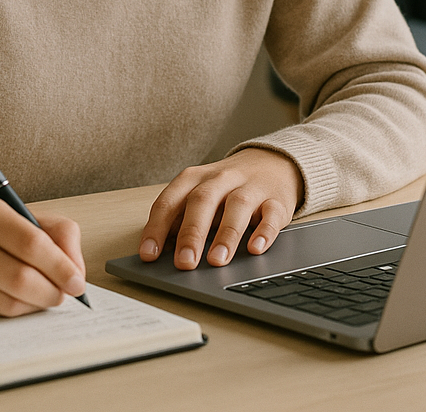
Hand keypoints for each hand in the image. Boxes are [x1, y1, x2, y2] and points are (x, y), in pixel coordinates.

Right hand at [0, 193, 86, 316]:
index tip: (78, 281)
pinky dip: (16, 312)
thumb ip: (53, 232)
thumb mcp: (13, 212)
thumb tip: (76, 271)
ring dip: (37, 304)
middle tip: (66, 292)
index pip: (30, 243)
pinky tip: (22, 302)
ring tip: (46, 296)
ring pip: (7, 302)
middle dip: (52, 291)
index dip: (60, 266)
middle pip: (20, 278)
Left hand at [138, 148, 302, 269]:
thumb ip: (179, 217)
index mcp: (194, 178)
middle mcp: (220, 179)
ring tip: (216, 261)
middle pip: (202, 201)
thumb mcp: (199, 194)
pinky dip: (264, 232)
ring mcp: (250, 188)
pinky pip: (271, 214)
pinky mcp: (276, 200)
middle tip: (184, 262)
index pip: (170, 201)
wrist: (270, 163)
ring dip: (226, 235)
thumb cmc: (226, 187)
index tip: (148, 254)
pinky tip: (256, 248)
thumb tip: (158, 251)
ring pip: (236, 206)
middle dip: (191, 233)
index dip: (157, 227)